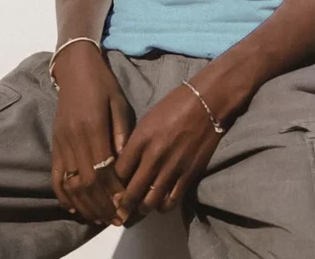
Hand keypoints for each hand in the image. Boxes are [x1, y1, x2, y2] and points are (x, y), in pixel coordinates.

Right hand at [51, 45, 134, 225]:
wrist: (74, 68)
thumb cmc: (102, 83)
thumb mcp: (119, 102)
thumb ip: (122, 132)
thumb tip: (126, 163)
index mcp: (92, 125)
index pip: (103, 168)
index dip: (113, 190)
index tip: (126, 204)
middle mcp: (74, 137)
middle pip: (86, 181)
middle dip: (102, 204)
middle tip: (117, 218)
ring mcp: (61, 142)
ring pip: (71, 183)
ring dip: (85, 205)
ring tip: (100, 218)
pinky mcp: (54, 144)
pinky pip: (56, 175)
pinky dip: (63, 195)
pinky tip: (74, 207)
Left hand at [112, 80, 224, 223]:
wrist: (206, 103)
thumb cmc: (173, 106)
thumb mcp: (147, 121)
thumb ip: (134, 145)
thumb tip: (123, 168)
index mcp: (140, 139)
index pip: (118, 173)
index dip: (111, 186)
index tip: (109, 193)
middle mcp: (154, 156)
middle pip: (131, 192)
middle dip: (122, 206)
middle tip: (118, 212)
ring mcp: (172, 168)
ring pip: (150, 202)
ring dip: (141, 210)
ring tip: (138, 210)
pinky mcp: (189, 175)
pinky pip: (171, 201)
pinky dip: (162, 207)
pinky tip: (159, 204)